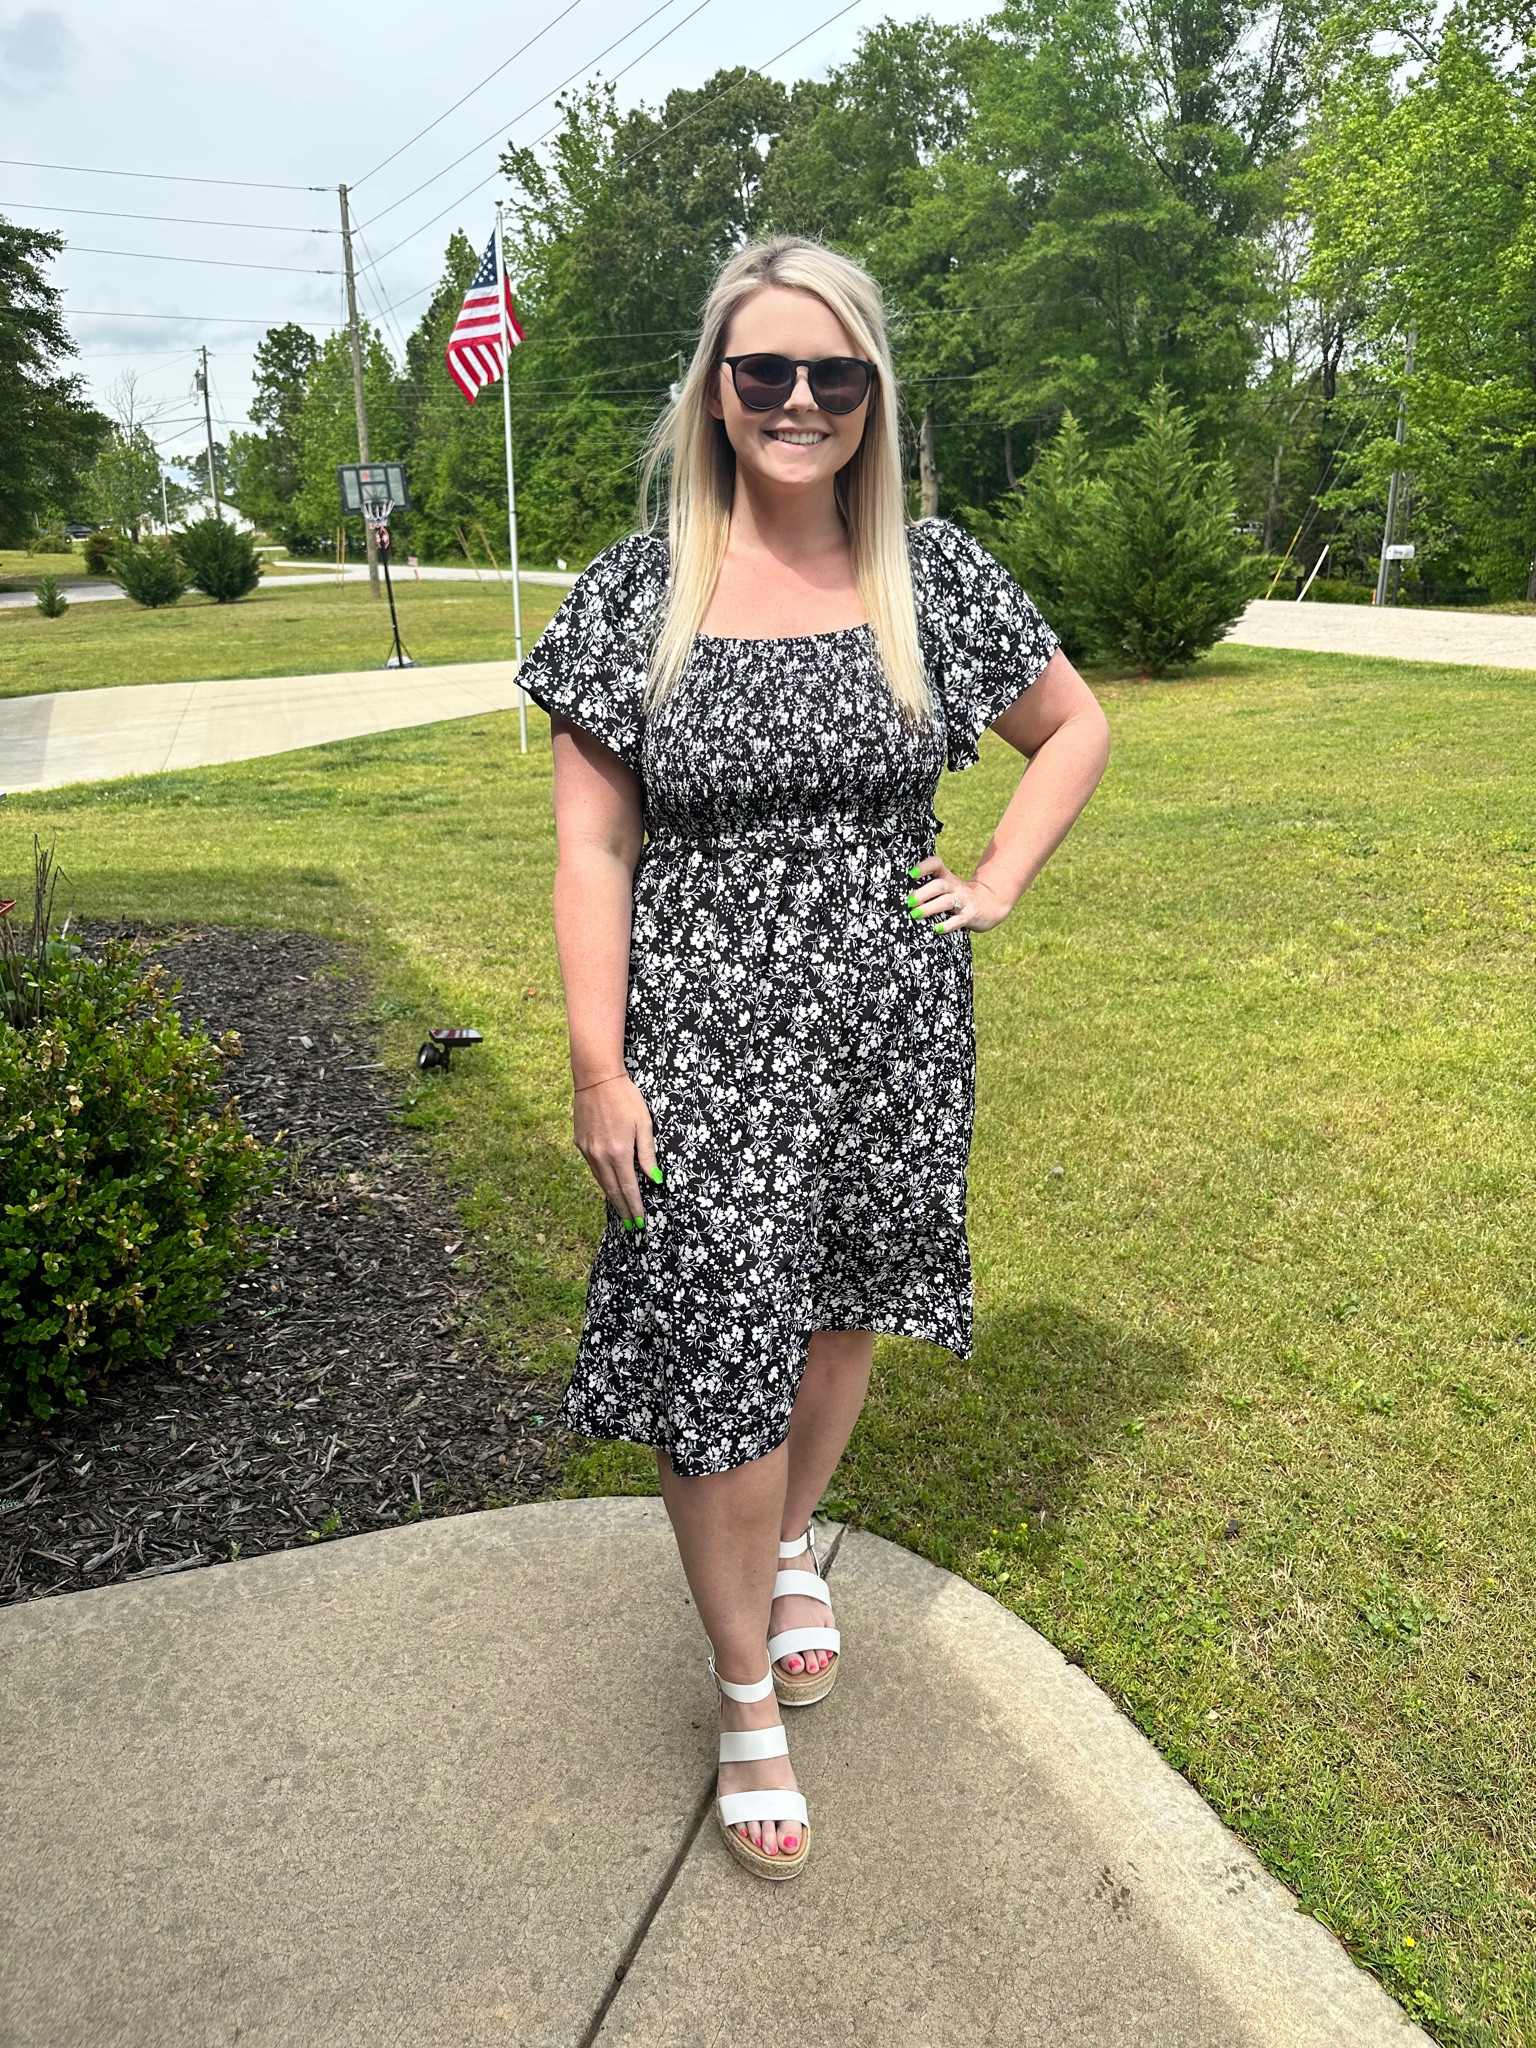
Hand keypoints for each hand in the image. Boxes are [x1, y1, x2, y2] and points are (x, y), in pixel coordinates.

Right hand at [573, 1073, 659, 1226]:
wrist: (596, 1078)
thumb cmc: (626, 1097)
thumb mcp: (644, 1123)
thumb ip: (648, 1153)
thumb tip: (655, 1179)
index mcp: (619, 1152)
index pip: (629, 1188)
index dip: (635, 1206)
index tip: (640, 1222)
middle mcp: (600, 1156)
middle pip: (613, 1190)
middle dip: (623, 1209)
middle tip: (631, 1225)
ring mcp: (587, 1151)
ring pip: (601, 1181)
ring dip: (612, 1197)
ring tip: (621, 1210)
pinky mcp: (580, 1144)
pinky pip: (593, 1169)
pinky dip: (602, 1181)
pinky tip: (609, 1185)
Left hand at [906, 857, 1010, 933]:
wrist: (989, 904)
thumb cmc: (959, 897)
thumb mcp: (948, 887)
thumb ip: (930, 887)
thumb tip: (902, 896)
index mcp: (947, 878)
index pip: (936, 865)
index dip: (924, 867)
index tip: (910, 874)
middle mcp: (955, 887)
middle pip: (939, 886)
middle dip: (922, 893)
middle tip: (908, 901)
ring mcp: (963, 901)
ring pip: (946, 902)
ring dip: (930, 908)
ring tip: (915, 914)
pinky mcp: (970, 916)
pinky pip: (958, 920)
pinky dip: (947, 925)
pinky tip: (936, 929)